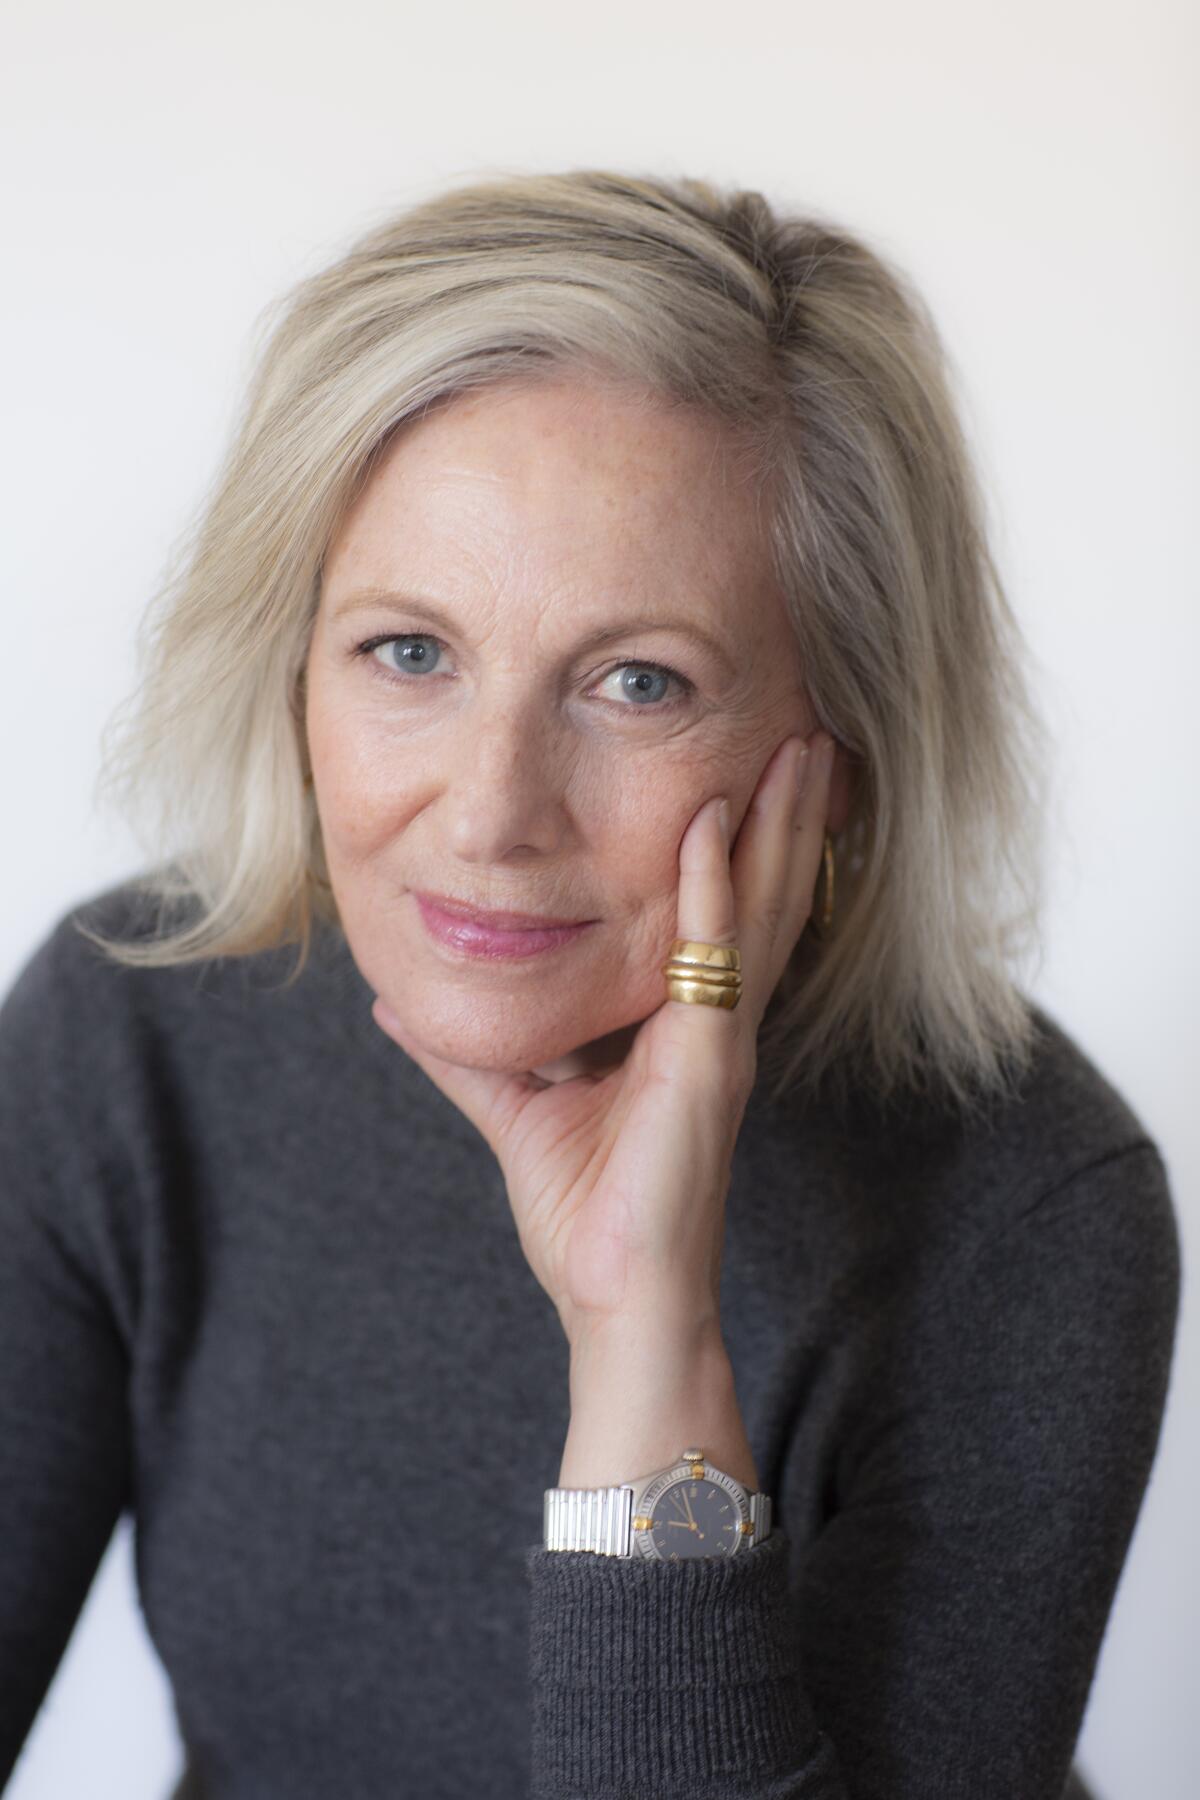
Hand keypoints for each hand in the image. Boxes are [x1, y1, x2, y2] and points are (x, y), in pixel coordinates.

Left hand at [371, 729, 836, 1347]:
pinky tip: (712, 821)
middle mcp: (714, 1022)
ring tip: (798, 745)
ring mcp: (719, 1039)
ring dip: (776, 824)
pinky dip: (709, 886)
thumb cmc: (585, 1217)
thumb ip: (465, 1054)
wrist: (616, 1302)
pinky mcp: (709, 1065)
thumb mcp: (513, 1110)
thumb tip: (395, 1006)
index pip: (724, 913)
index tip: (749, 764)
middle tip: (802, 726)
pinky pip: (712, 957)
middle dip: (783, 811)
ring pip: (758, 909)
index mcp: (683, 1028)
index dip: (745, 841)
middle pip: (760, 893)